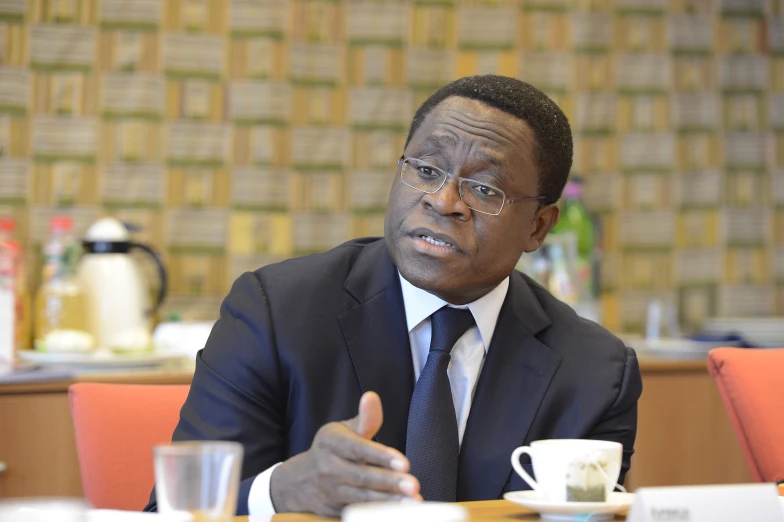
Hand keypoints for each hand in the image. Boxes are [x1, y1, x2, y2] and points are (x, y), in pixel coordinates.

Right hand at [270, 391, 421, 514]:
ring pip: (361, 497)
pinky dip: (378, 513)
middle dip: (389, 482)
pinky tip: (398, 512)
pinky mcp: (333, 510)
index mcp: (330, 442)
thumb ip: (365, 418)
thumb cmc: (332, 449)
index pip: (357, 449)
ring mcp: (330, 491)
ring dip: (388, 501)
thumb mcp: (343, 430)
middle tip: (413, 485)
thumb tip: (372, 397)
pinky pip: (358, 512)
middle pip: (361, 476)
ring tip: (413, 501)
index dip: (380, 456)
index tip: (404, 463)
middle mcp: (327, 467)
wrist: (299, 481)